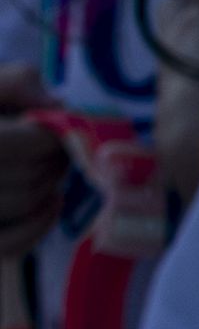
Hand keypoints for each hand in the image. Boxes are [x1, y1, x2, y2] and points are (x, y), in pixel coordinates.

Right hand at [0, 68, 67, 260]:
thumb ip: (20, 83)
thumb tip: (58, 109)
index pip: (27, 144)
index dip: (53, 136)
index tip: (57, 127)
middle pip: (29, 174)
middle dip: (55, 159)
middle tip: (58, 147)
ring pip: (24, 203)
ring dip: (50, 184)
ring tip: (49, 167)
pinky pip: (9, 244)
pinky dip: (39, 225)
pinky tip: (51, 201)